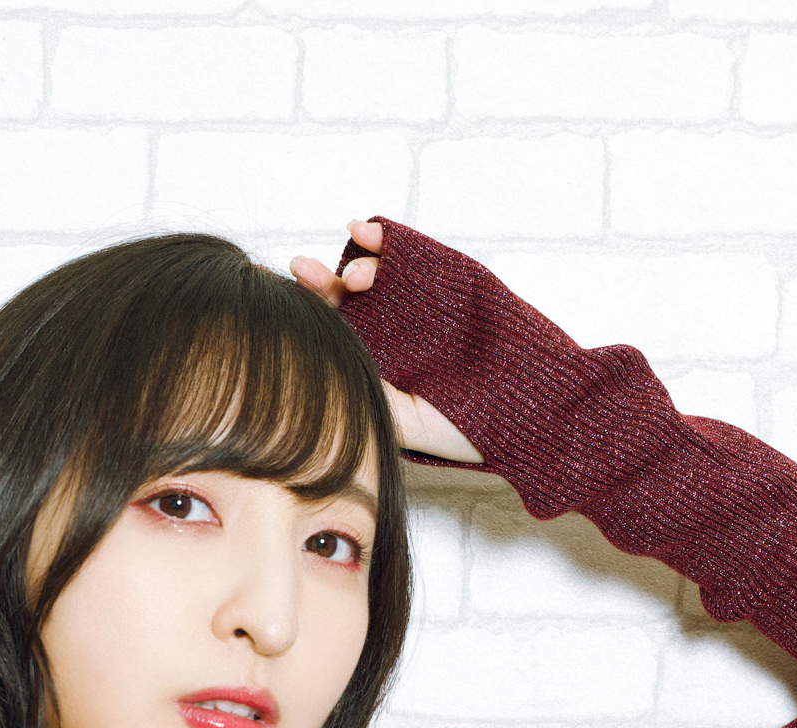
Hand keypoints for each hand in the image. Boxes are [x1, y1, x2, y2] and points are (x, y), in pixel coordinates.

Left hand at [290, 220, 482, 465]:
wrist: (531, 409)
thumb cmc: (465, 428)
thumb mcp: (399, 420)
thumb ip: (361, 390)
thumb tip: (311, 368)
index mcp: (376, 362)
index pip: (330, 331)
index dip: (301, 314)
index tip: (266, 299)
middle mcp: (393, 328)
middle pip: (345, 297)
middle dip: (319, 283)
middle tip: (298, 271)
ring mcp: (421, 300)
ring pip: (376, 272)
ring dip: (354, 262)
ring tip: (354, 274)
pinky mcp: (451, 276)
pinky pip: (411, 251)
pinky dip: (384, 237)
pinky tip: (361, 230)